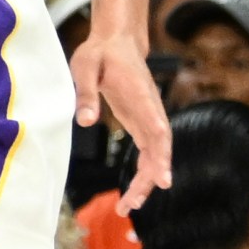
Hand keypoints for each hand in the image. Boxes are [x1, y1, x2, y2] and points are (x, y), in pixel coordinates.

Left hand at [73, 28, 171, 214]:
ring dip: (146, 181)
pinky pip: (148, 153)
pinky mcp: (141, 124)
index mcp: (140, 97)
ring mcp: (149, 119)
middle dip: (150, 179)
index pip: (157, 129)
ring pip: (156, 155)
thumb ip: (86, 92)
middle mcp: (151, 111)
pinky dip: (144, 173)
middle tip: (132, 205)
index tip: (163, 179)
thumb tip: (85, 122)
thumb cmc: (100, 53)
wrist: (117, 42)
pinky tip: (135, 192)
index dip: (162, 155)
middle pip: (159, 150)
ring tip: (128, 207)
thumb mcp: (85, 66)